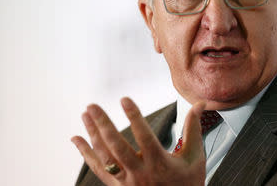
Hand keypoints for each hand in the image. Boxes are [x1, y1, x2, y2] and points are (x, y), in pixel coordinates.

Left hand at [71, 97, 205, 185]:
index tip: (124, 99)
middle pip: (117, 146)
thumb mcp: (195, 157)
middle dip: (103, 124)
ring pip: (105, 156)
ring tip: (86, 114)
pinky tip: (76, 138)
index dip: (134, 117)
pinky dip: (86, 154)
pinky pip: (98, 169)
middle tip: (92, 105)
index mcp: (160, 164)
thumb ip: (193, 129)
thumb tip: (200, 104)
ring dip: (93, 134)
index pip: (144, 137)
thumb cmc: (189, 184)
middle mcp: (140, 173)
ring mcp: (127, 182)